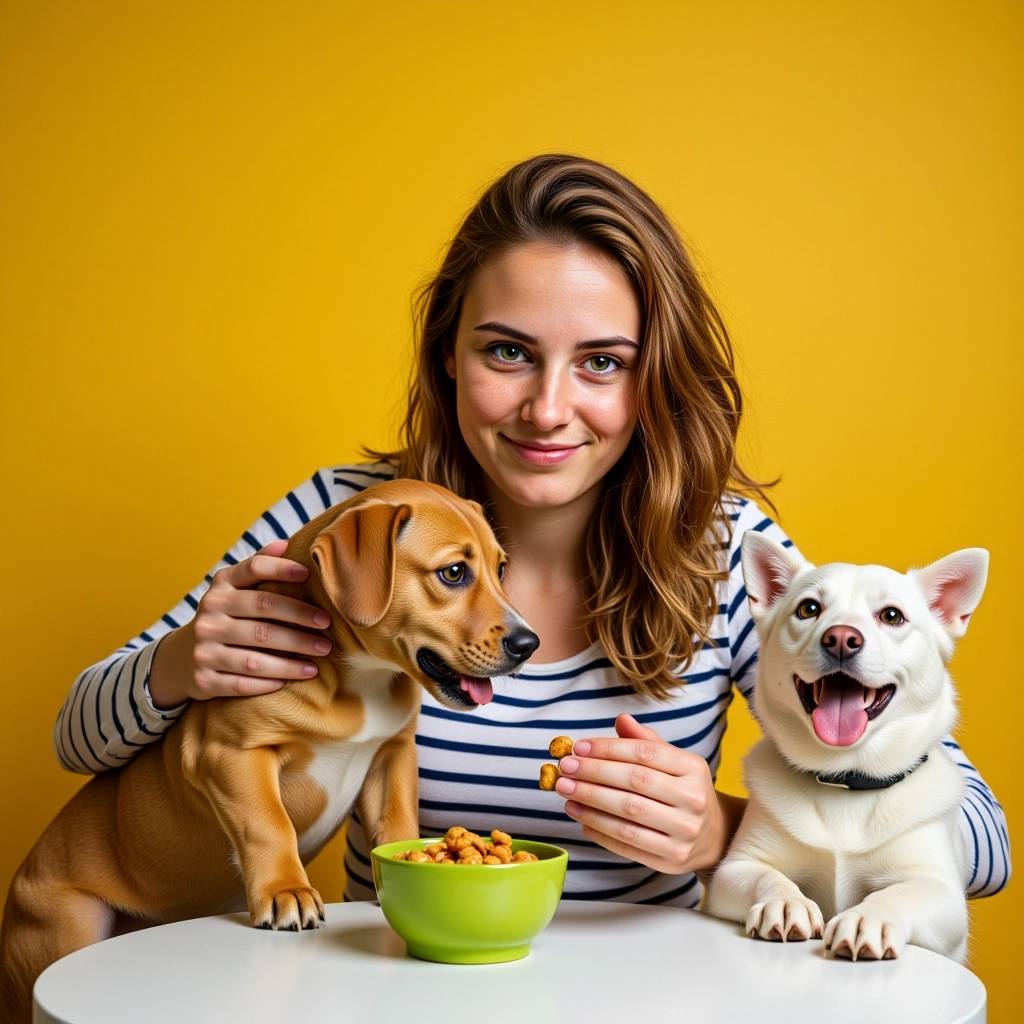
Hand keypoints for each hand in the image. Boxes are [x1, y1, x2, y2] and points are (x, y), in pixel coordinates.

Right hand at [147, 540, 331, 707]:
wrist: (183, 657)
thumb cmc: (227, 615)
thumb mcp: (235, 587)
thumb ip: (259, 566)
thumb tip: (286, 543)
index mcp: (221, 586)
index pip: (253, 569)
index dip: (280, 569)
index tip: (308, 575)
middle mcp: (209, 614)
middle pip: (263, 614)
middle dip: (300, 619)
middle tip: (327, 626)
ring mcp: (204, 648)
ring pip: (255, 655)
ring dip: (292, 659)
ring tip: (320, 658)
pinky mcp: (204, 679)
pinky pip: (243, 683)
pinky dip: (270, 682)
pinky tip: (291, 679)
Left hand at [555, 713, 741, 874]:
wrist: (713, 836)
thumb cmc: (682, 790)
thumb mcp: (673, 761)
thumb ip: (645, 741)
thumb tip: (621, 719)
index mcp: (692, 768)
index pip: (645, 753)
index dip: (608, 748)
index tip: (578, 747)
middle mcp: (692, 800)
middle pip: (634, 783)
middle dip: (594, 774)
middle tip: (565, 769)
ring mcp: (684, 832)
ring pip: (628, 815)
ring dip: (591, 803)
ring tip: (566, 793)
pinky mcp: (672, 859)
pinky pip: (628, 844)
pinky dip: (600, 831)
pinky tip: (581, 818)